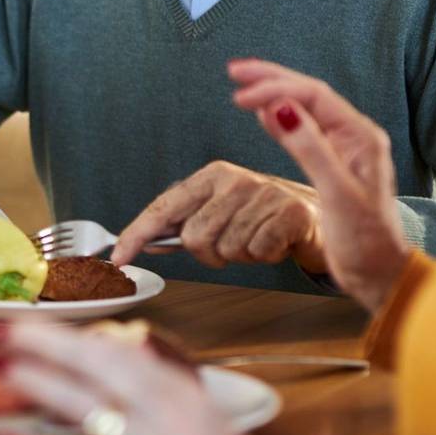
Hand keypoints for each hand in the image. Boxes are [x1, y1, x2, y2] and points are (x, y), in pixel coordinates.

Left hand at [0, 322, 295, 434]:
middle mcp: (167, 413)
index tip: (30, 323)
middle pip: (98, 363)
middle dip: (43, 343)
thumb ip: (162, 385)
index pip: (116, 348)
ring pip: (87, 407)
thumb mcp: (201, 417)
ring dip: (38, 384)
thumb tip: (127, 352)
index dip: (68, 333)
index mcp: (180, 392)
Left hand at [112, 161, 326, 271]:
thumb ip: (184, 224)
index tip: (118, 258)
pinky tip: (275, 242)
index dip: (136, 234)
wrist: (317, 214)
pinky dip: (265, 256)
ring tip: (257, 239)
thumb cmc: (261, 216)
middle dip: (209, 254)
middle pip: (194, 238)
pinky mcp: (290, 212)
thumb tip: (146, 241)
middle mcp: (233, 179)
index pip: (163, 208)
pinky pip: (257, 252)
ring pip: (226, 250)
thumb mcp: (220, 212)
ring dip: (240, 256)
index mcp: (210, 176)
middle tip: (232, 245)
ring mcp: (263, 193)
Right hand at [229, 59, 408, 310]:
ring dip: (274, 94)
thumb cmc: (366, 240)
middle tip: (235, 70)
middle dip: (271, 79)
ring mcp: (343, 150)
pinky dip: (279, 119)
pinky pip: (303, 131)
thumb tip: (281, 109)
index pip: (313, 97)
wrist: (379, 272)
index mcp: (361, 137)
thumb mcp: (337, 193)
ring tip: (243, 84)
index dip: (275, 88)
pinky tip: (262, 114)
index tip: (240, 93)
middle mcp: (354, 137)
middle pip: (308, 95)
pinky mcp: (332, 165)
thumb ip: (310, 149)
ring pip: (304, 109)